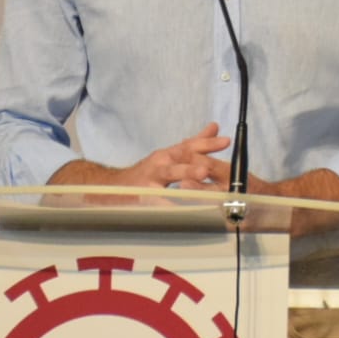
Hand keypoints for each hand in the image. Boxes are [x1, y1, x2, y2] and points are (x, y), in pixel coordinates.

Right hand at [49, 123, 231, 188]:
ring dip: (182, 177)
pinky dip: (168, 204)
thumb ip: (193, 144)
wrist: (111, 188)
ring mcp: (149, 180)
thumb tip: (214, 128)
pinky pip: (157, 202)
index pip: (190, 146)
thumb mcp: (170, 155)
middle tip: (208, 166)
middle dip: (194, 162)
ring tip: (196, 179)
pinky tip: (180, 209)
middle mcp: (160, 164)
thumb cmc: (148, 173)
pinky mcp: (141, 197)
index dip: (207, 143)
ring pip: (168, 177)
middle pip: (179, 159)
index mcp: (169, 155)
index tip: (226, 141)